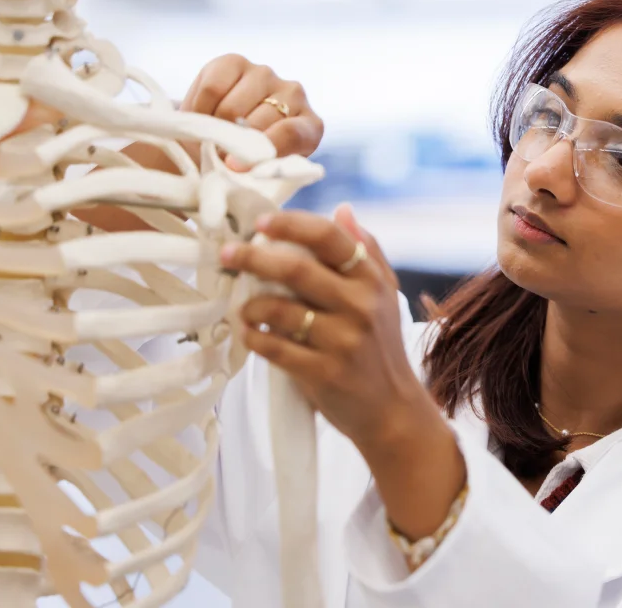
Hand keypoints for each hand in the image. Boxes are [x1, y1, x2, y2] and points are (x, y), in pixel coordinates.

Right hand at [181, 54, 324, 168]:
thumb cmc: (247, 158)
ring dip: (213, 127)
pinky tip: (203, 117)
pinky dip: (199, 108)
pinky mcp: (235, 61)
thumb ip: (256, 168)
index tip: (234, 166)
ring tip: (210, 137)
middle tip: (217, 155)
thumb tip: (232, 166)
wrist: (224, 133)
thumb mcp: (258, 171)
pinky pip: (211, 88)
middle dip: (231, 144)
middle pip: (256, 121)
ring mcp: (266, 74)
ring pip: (231, 107)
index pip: (290, 134)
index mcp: (310, 127)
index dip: (260, 150)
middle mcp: (294, 94)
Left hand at [221, 205, 465, 537]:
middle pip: (297, 268)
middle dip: (254, 257)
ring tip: (243, 308)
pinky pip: (275, 348)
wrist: (392, 411)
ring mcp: (343, 341)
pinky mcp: (324, 372)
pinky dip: (255, 338)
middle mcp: (360, 306)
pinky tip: (249, 334)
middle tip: (228, 254)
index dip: (291, 224)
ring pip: (280, 309)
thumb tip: (343, 210)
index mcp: (372, 280)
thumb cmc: (382, 349)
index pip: (330, 237)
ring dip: (251, 305)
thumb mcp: (385, 296)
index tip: (261, 223)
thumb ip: (366, 251)